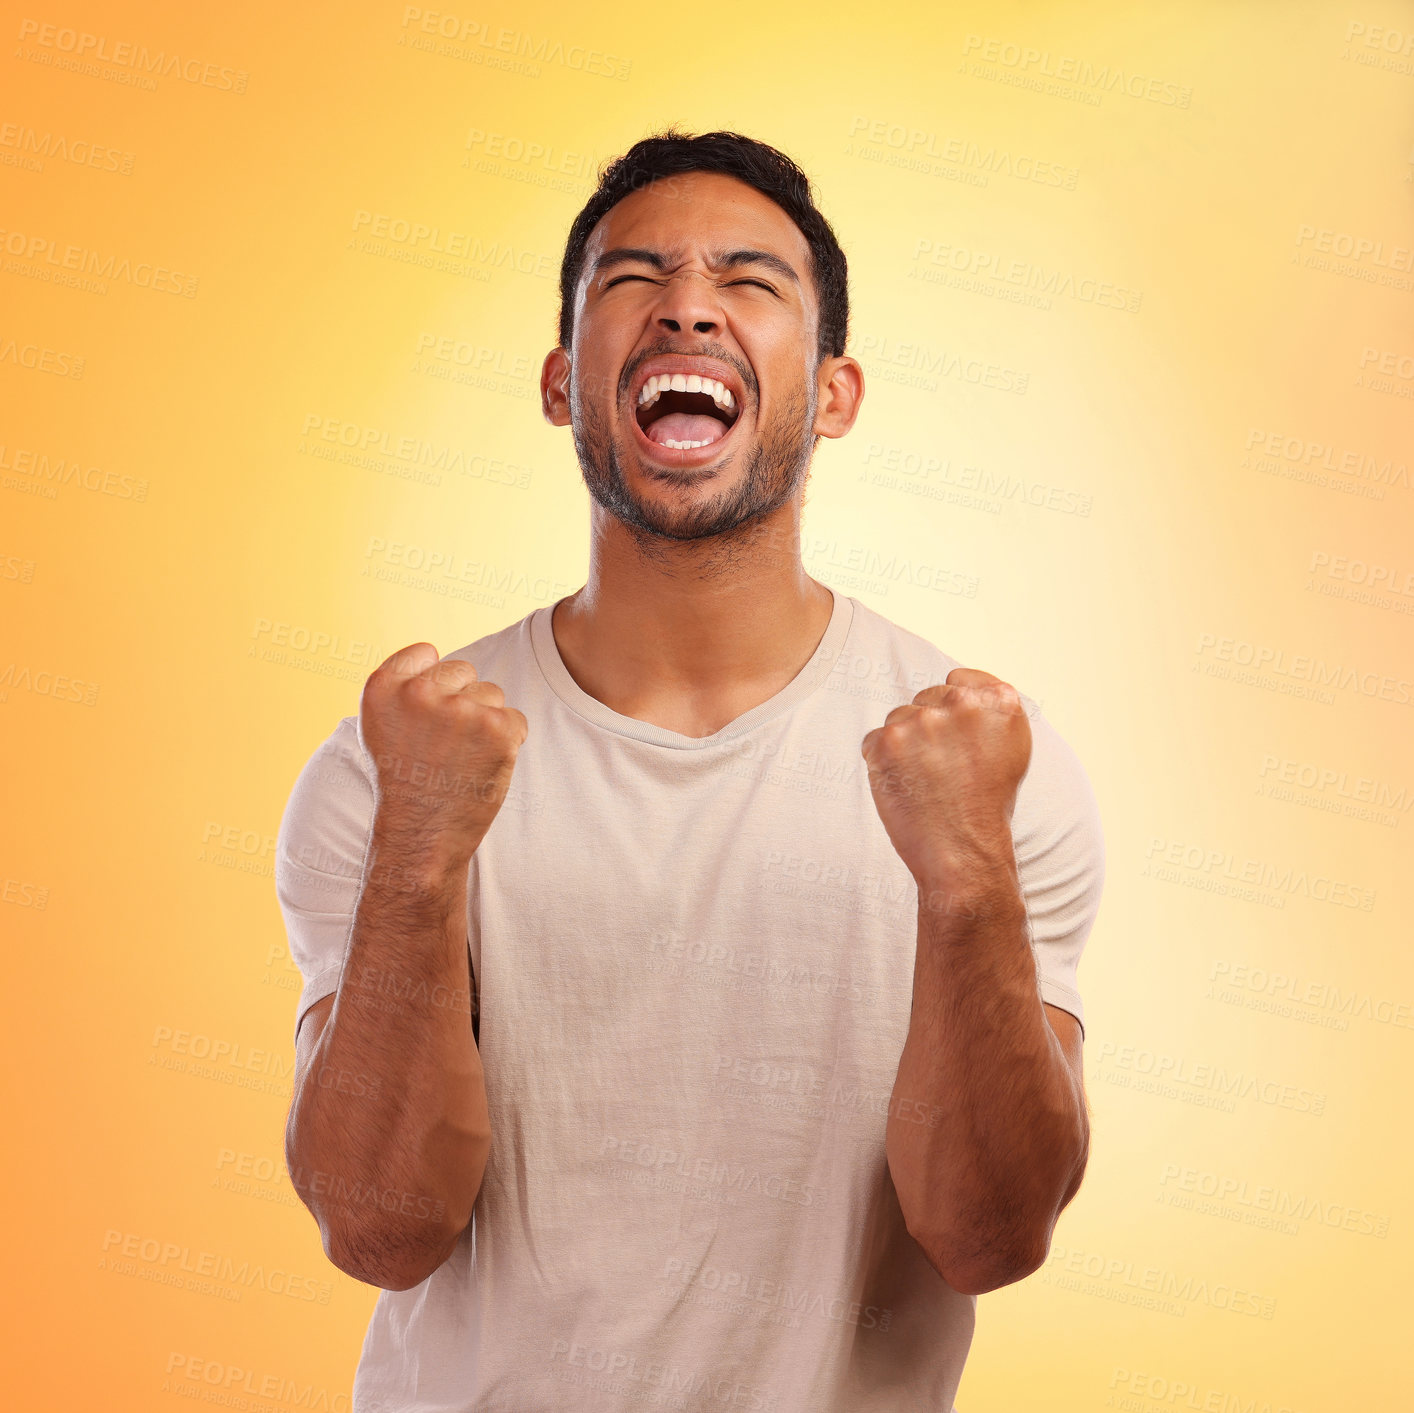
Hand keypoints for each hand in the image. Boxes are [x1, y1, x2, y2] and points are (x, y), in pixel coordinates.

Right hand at [358, 642, 528, 866]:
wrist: (423, 834)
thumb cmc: (405, 780)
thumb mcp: (382, 726)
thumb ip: (404, 686)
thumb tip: (436, 654)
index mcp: (383, 686)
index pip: (426, 652)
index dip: (432, 684)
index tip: (424, 717)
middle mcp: (419, 692)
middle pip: (463, 670)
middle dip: (462, 700)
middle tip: (444, 745)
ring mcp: (460, 709)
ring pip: (491, 693)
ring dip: (485, 722)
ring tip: (461, 758)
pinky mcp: (497, 728)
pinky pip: (515, 718)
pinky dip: (507, 742)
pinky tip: (482, 766)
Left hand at [861, 667, 1030, 887]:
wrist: (964, 853)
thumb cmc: (986, 806)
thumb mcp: (1010, 748)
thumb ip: (987, 710)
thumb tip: (955, 683)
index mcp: (1000, 701)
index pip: (958, 680)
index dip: (951, 710)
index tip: (955, 739)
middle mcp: (963, 703)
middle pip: (926, 698)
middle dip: (927, 729)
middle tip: (942, 771)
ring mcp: (923, 720)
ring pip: (899, 718)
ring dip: (904, 746)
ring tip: (926, 782)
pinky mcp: (887, 740)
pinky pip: (873, 741)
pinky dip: (882, 763)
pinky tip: (905, 787)